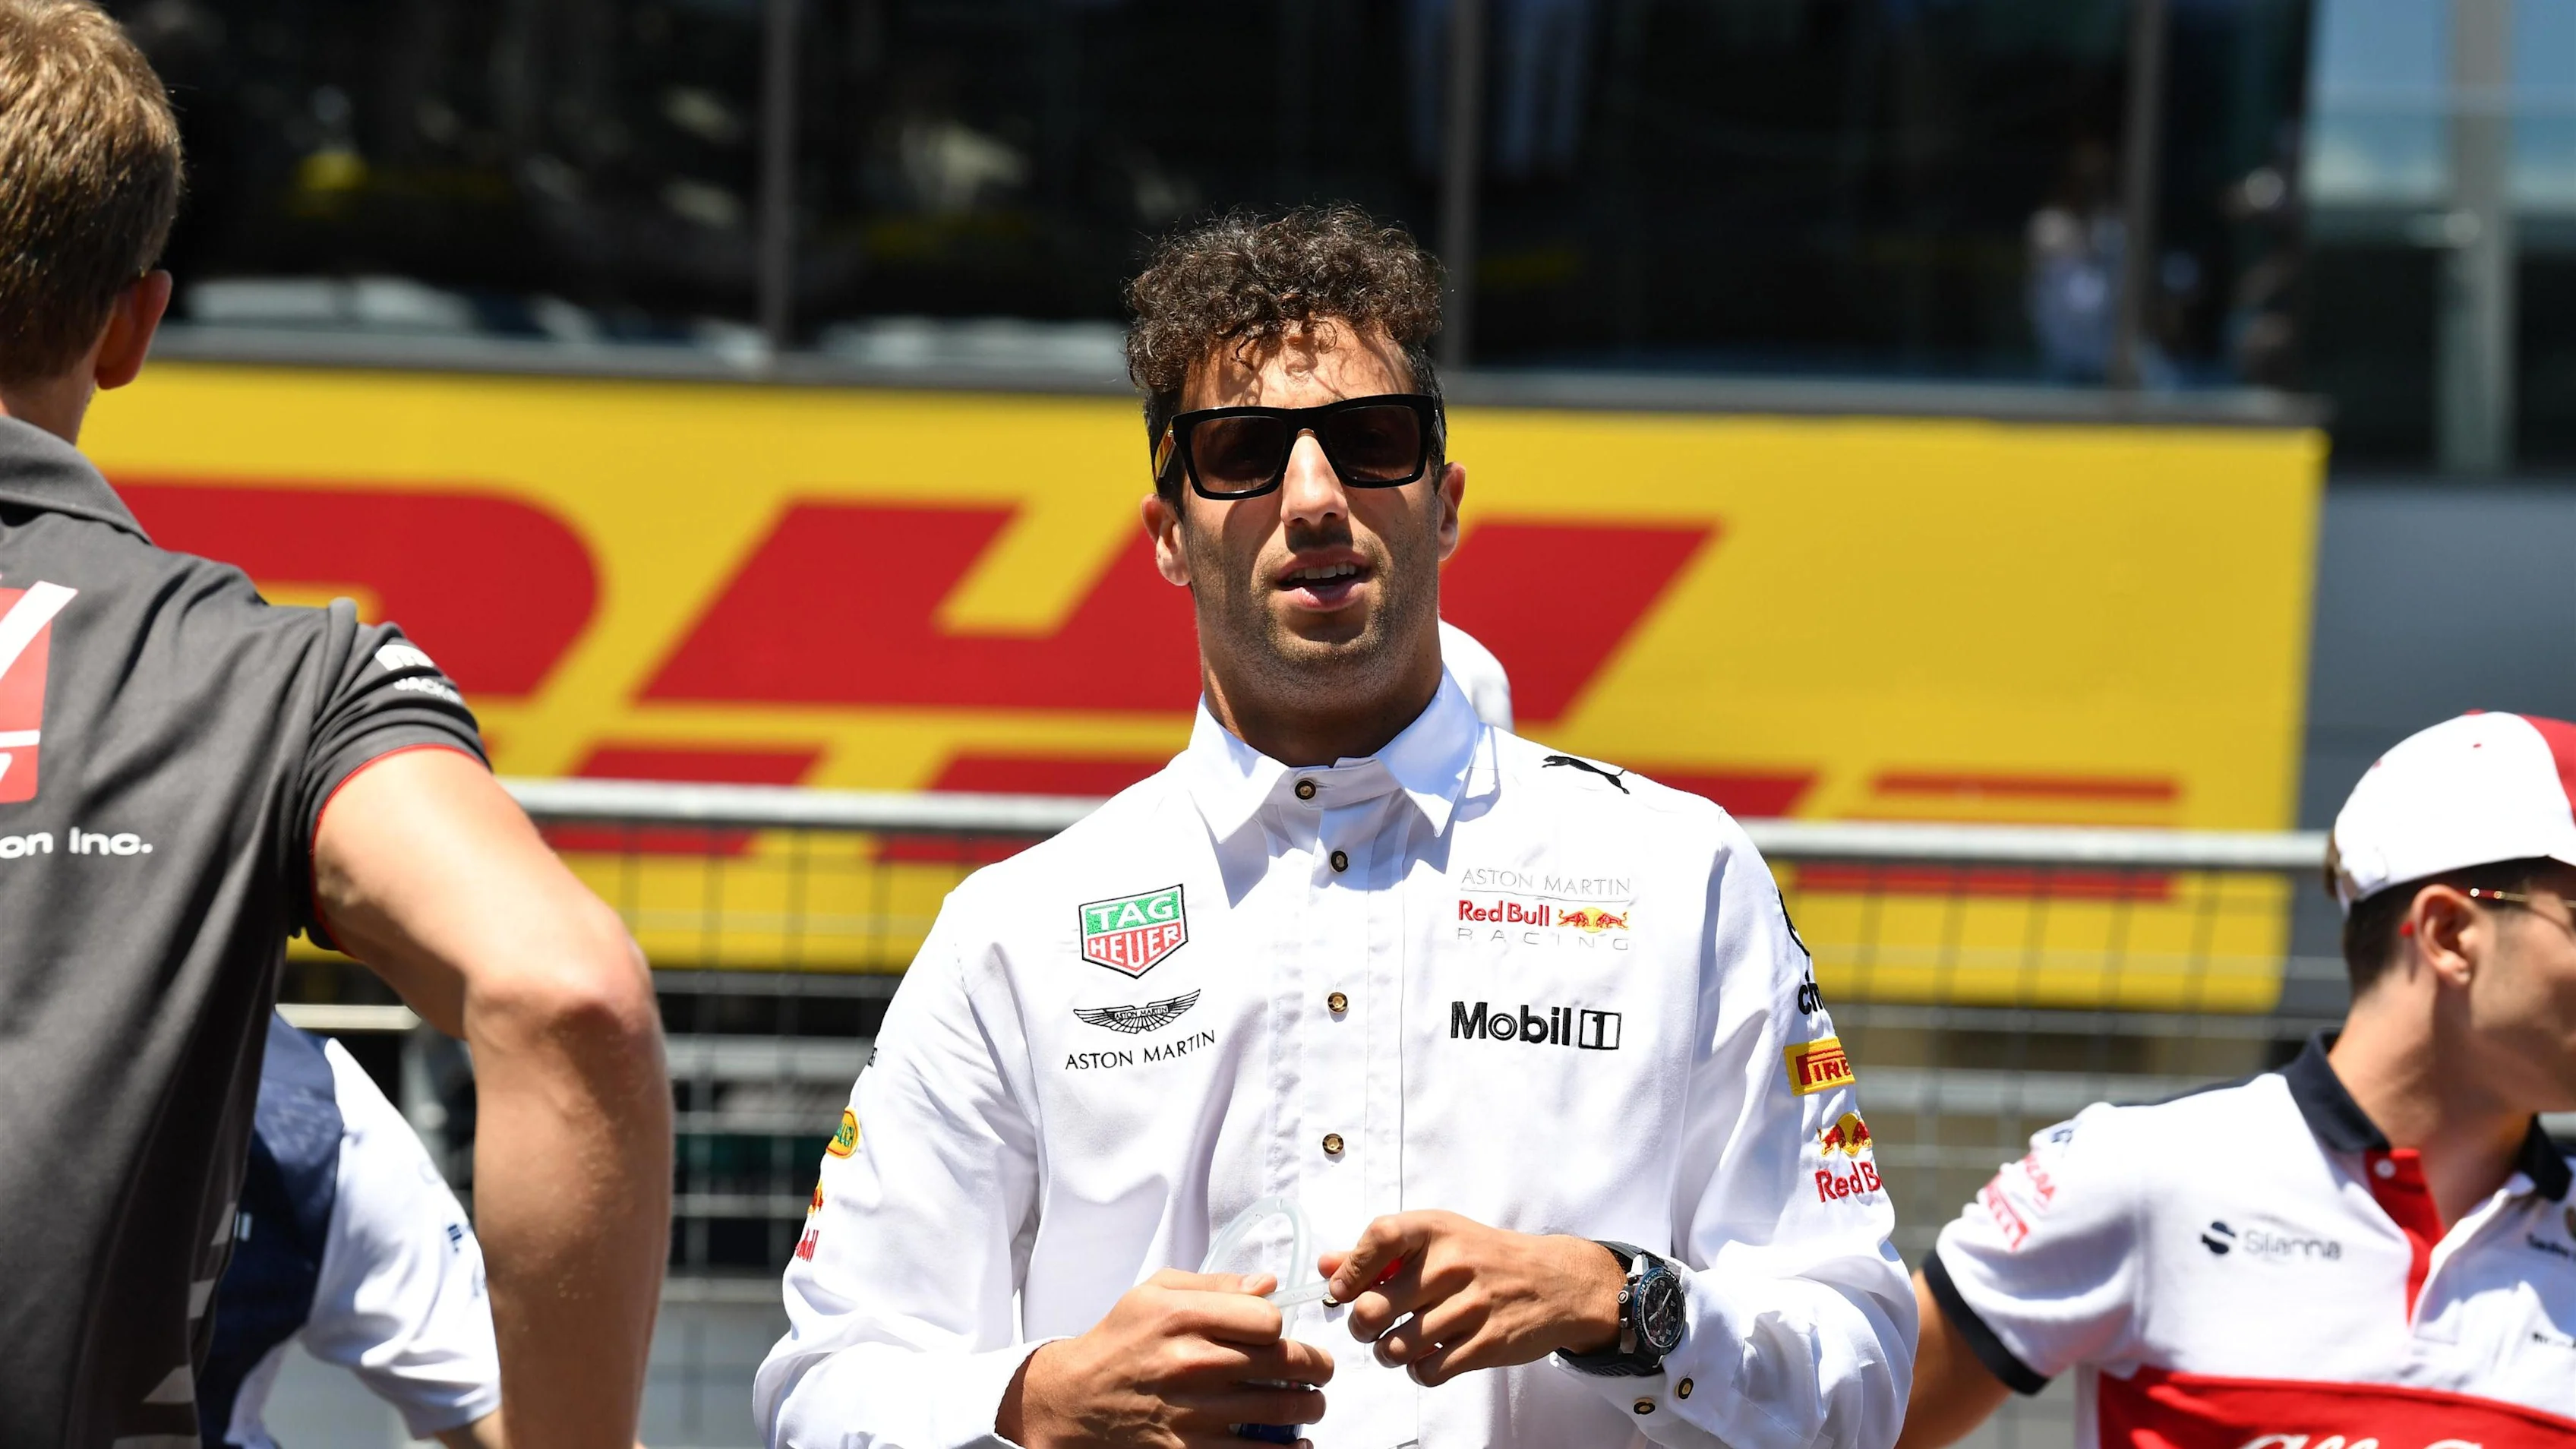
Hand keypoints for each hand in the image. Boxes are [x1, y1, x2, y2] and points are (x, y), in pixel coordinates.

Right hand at [997, 1269, 1333, 1448]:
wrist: (1077, 1399)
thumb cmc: (1120, 1339)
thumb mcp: (1154, 1292)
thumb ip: (1215, 1284)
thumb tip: (1269, 1285)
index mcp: (1183, 1317)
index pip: (1268, 1319)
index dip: (1281, 1325)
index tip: (1278, 1332)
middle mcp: (1192, 1363)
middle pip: (1285, 1363)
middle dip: (1315, 1367)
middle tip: (1321, 1370)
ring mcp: (1194, 1413)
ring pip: (1281, 1410)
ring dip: (1311, 1407)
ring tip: (1313, 1404)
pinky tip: (1297, 1445)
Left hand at [1318, 1212, 1625, 1387]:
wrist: (1555, 1281)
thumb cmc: (1483, 1257)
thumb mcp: (1437, 1238)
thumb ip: (1379, 1253)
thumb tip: (1326, 1267)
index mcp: (1435, 1230)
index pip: (1377, 1239)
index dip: (1349, 1270)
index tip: (1341, 1291)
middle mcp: (1452, 1265)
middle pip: (1374, 1309)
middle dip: (1360, 1327)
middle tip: (1369, 1326)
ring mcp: (1472, 1306)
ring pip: (1397, 1347)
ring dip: (1387, 1353)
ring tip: (1397, 1345)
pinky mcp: (1487, 1344)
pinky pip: (1429, 1371)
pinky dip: (1418, 1371)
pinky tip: (1426, 1358)